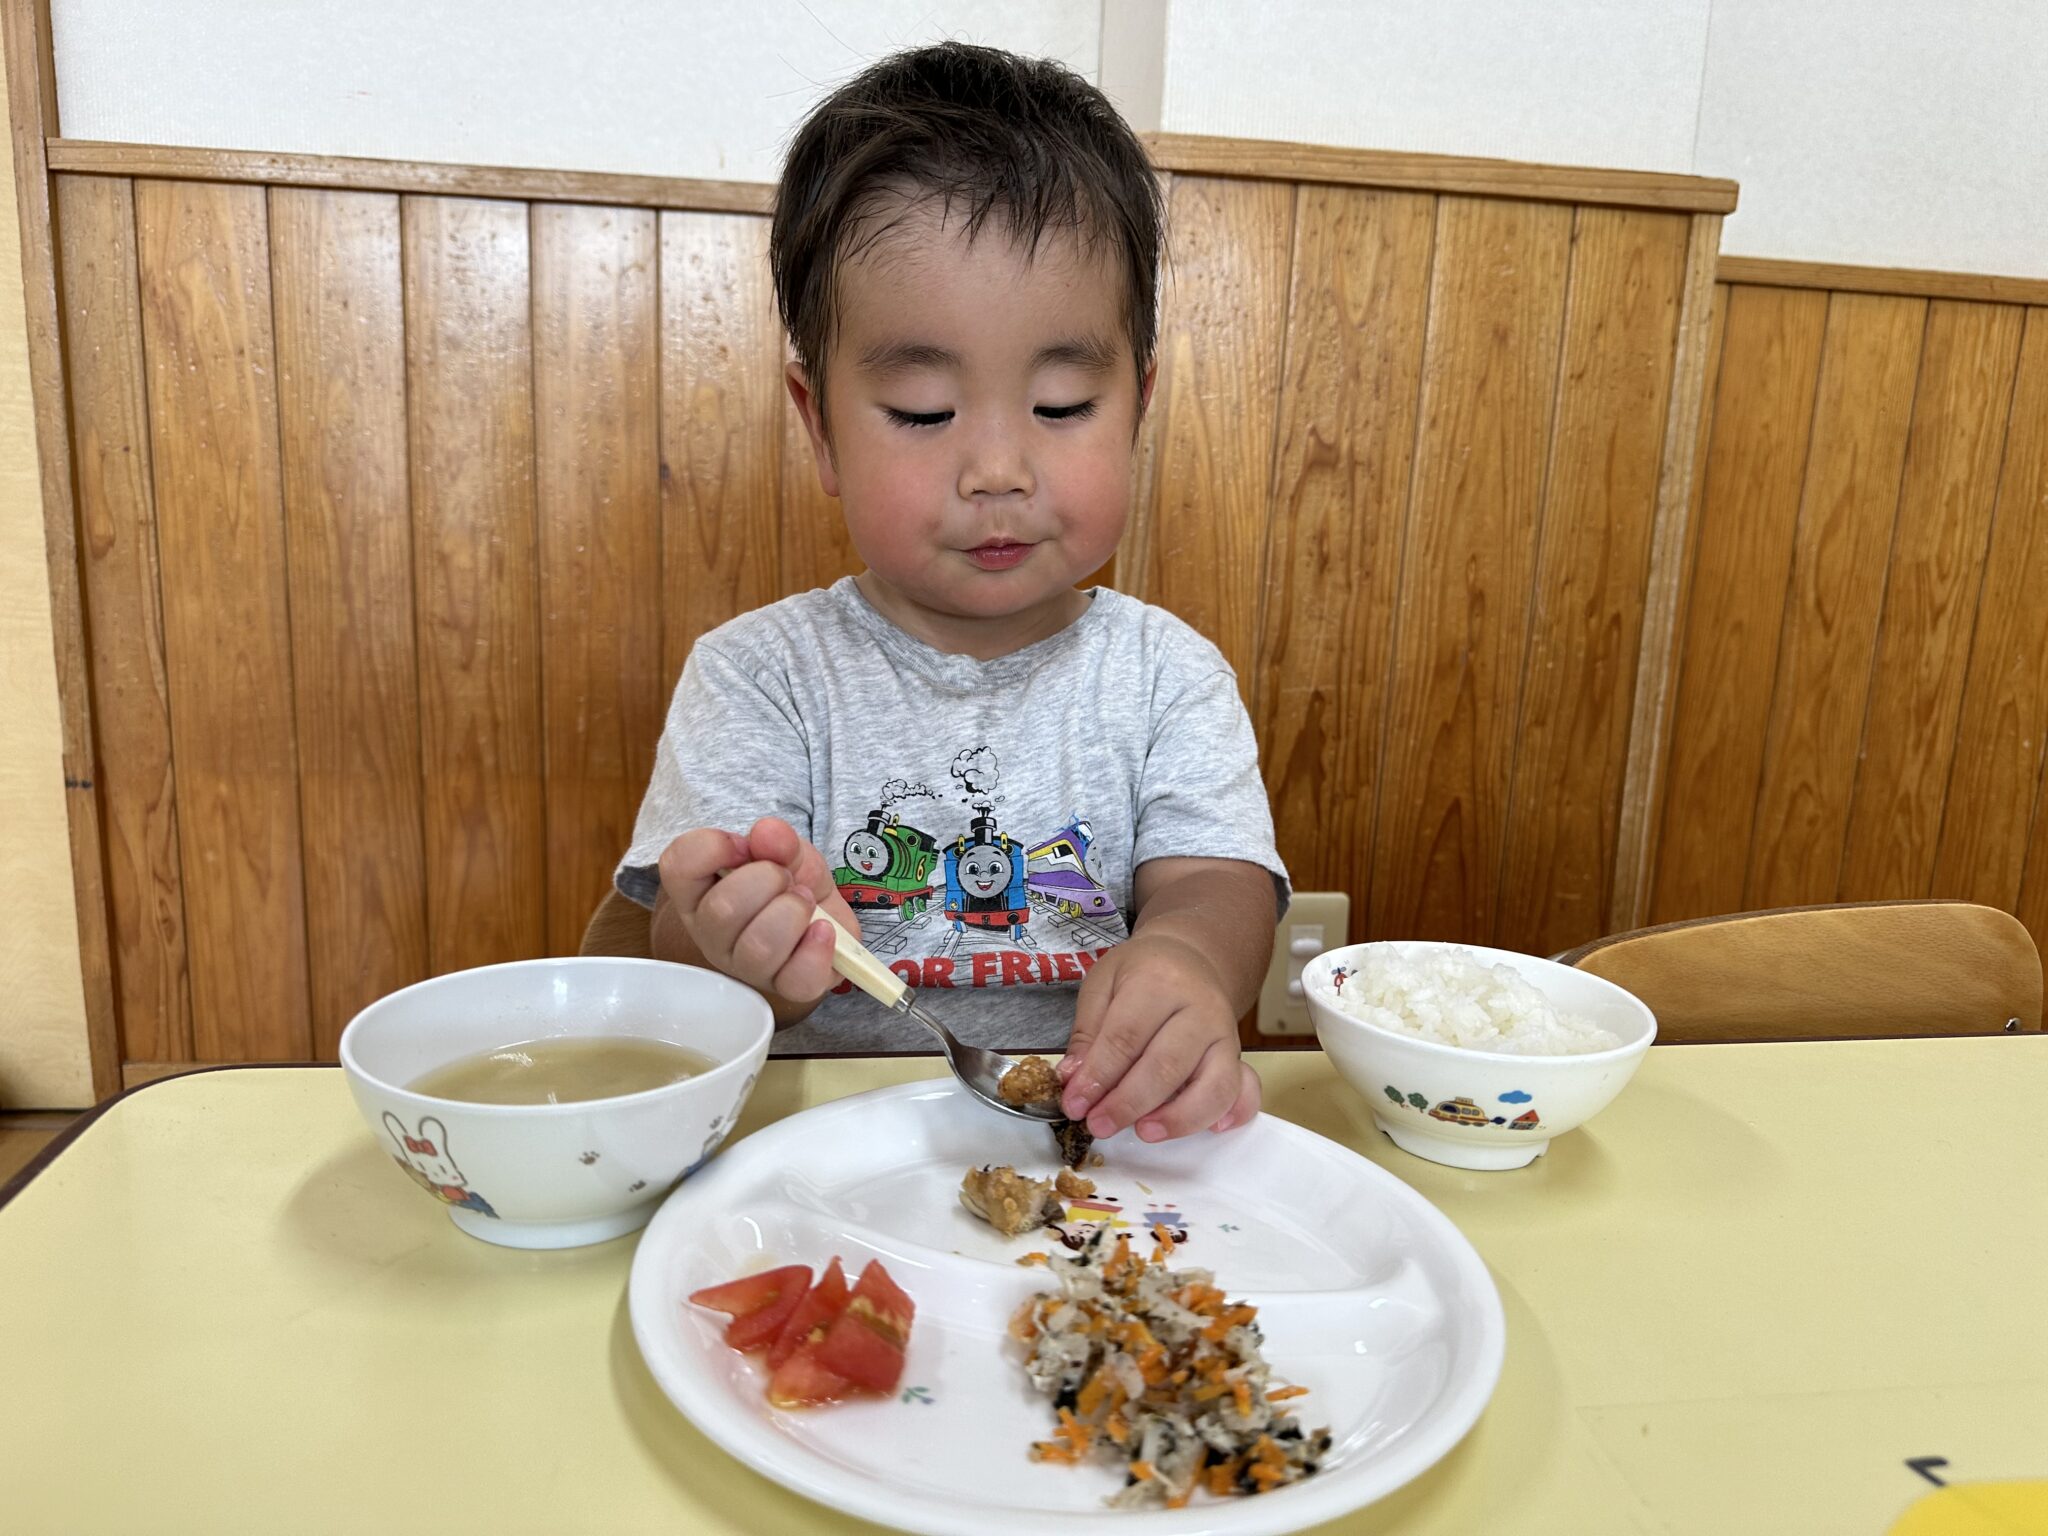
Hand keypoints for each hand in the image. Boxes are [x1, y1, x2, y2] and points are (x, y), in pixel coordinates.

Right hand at [657, 817, 855, 1001]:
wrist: (824, 915)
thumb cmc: (790, 883)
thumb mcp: (785, 850)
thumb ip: (777, 839)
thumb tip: (768, 834)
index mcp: (697, 894)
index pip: (677, 866)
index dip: (713, 847)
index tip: (744, 846)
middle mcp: (711, 935)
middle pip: (722, 910)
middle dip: (768, 880)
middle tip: (787, 878)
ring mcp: (745, 967)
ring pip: (758, 947)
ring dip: (793, 912)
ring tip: (805, 902)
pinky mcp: (786, 988)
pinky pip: (796, 980)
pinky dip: (817, 948)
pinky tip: (822, 929)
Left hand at [1058, 933, 1261, 1142]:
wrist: (1190, 958)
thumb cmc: (1142, 973)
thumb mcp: (1102, 984)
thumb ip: (1087, 1033)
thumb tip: (1074, 1080)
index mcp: (1157, 982)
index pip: (1125, 1037)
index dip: (1098, 1077)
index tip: (1075, 1104)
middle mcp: (1199, 1008)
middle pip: (1166, 1065)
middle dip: (1129, 1103)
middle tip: (1099, 1124)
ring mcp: (1225, 1034)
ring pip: (1213, 1084)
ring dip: (1178, 1118)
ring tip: (1144, 1132)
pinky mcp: (1239, 1055)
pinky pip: (1243, 1090)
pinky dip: (1233, 1113)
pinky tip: (1211, 1130)